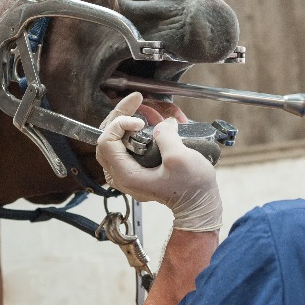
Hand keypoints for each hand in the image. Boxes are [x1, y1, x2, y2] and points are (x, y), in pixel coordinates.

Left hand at [96, 92, 222, 231]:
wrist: (199, 203)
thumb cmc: (191, 188)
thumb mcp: (180, 158)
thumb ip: (164, 136)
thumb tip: (161, 123)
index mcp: (126, 175)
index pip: (106, 141)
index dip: (120, 124)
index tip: (141, 122)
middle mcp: (121, 174)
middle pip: (108, 137)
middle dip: (122, 115)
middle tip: (137, 100)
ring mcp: (128, 172)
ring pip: (117, 138)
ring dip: (130, 120)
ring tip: (151, 111)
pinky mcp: (137, 169)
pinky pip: (127, 144)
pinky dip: (137, 130)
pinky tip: (152, 121)